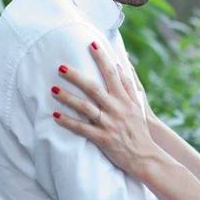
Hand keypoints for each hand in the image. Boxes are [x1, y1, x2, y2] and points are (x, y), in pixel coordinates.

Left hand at [51, 41, 159, 176]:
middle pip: (94, 88)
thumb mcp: (137, 105)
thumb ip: (129, 86)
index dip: (102, 58)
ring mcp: (109, 124)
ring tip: (53, 89)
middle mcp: (116, 109)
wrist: (146, 156)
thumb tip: (122, 65)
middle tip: (61, 67)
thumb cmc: (140, 129)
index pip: (112, 74)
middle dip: (76, 76)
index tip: (91, 44)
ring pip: (85, 108)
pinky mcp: (103, 139)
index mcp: (125, 99)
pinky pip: (82, 129)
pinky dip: (68, 122)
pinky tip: (55, 116)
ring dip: (68, 98)